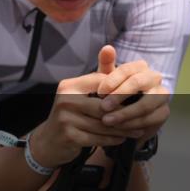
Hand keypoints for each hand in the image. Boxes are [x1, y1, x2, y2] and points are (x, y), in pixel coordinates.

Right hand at [30, 52, 145, 167]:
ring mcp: (65, 118)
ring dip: (122, 129)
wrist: (49, 141)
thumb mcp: (80, 95)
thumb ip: (97, 78)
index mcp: (69, 86)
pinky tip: (121, 139)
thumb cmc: (70, 115)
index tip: (136, 97)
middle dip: (124, 113)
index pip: (101, 83)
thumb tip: (110, 49)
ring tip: (136, 131)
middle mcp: (65, 99)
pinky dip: (112, 139)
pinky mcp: (69, 135)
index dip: (119, 91)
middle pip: (103, 106)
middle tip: (141, 117)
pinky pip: (97, 138)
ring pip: (102, 124)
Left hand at [95, 45, 169, 144]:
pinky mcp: (164, 112)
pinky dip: (133, 124)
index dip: (112, 81)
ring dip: (125, 114)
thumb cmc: (114, 92)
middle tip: (103, 107)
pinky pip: (150, 119)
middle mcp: (154, 78)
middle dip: (119, 95)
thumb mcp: (107, 79)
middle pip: (138, 83)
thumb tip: (107, 47)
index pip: (127, 70)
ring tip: (108, 121)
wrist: (126, 114)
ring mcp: (162, 95)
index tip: (99, 93)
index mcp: (140, 67)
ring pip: (146, 103)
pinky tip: (120, 128)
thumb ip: (106, 64)